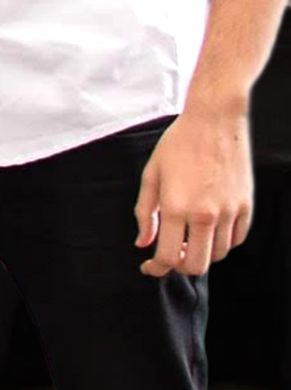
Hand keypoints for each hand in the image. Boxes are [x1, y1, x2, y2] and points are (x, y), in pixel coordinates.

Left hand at [134, 106, 254, 277]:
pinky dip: (221, 243)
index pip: (167, 256)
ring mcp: (229, 212)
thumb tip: (143, 242)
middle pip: (196, 265)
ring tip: (188, 239)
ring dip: (201, 254)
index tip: (149, 267)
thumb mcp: (151, 175)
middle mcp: (205, 215)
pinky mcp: (246, 207)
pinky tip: (208, 230)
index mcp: (175, 207)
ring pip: (217, 255)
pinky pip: (236, 239)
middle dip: (179, 267)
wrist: (214, 121)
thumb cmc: (178, 144)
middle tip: (170, 255)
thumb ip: (144, 212)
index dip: (155, 268)